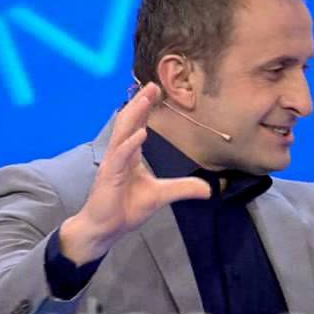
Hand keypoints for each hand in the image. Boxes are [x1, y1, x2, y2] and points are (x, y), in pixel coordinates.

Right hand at [60, 83, 210, 264]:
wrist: (105, 228)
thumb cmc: (126, 208)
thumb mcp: (161, 196)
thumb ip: (183, 189)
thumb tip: (209, 190)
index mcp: (129, 156)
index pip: (138, 126)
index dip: (146, 109)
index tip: (156, 91)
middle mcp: (119, 155)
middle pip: (130, 123)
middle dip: (140, 103)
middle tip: (152, 85)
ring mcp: (112, 164)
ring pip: (123, 133)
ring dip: (134, 115)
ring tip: (145, 99)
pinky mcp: (108, 177)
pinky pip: (120, 157)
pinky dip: (130, 144)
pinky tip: (141, 133)